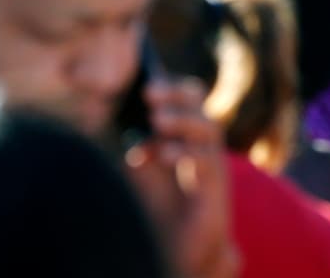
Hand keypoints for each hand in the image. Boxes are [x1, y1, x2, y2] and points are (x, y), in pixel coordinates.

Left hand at [126, 77, 238, 277]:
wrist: (179, 246)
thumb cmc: (160, 206)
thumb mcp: (141, 169)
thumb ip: (134, 143)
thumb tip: (112, 116)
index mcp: (188, 135)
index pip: (188, 99)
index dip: (172, 87)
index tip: (146, 83)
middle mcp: (205, 145)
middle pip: (200, 106)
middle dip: (177, 96)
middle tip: (149, 93)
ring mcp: (214, 164)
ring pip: (209, 128)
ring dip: (182, 120)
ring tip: (157, 119)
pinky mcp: (217, 187)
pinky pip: (208, 161)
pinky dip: (185, 153)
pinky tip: (163, 154)